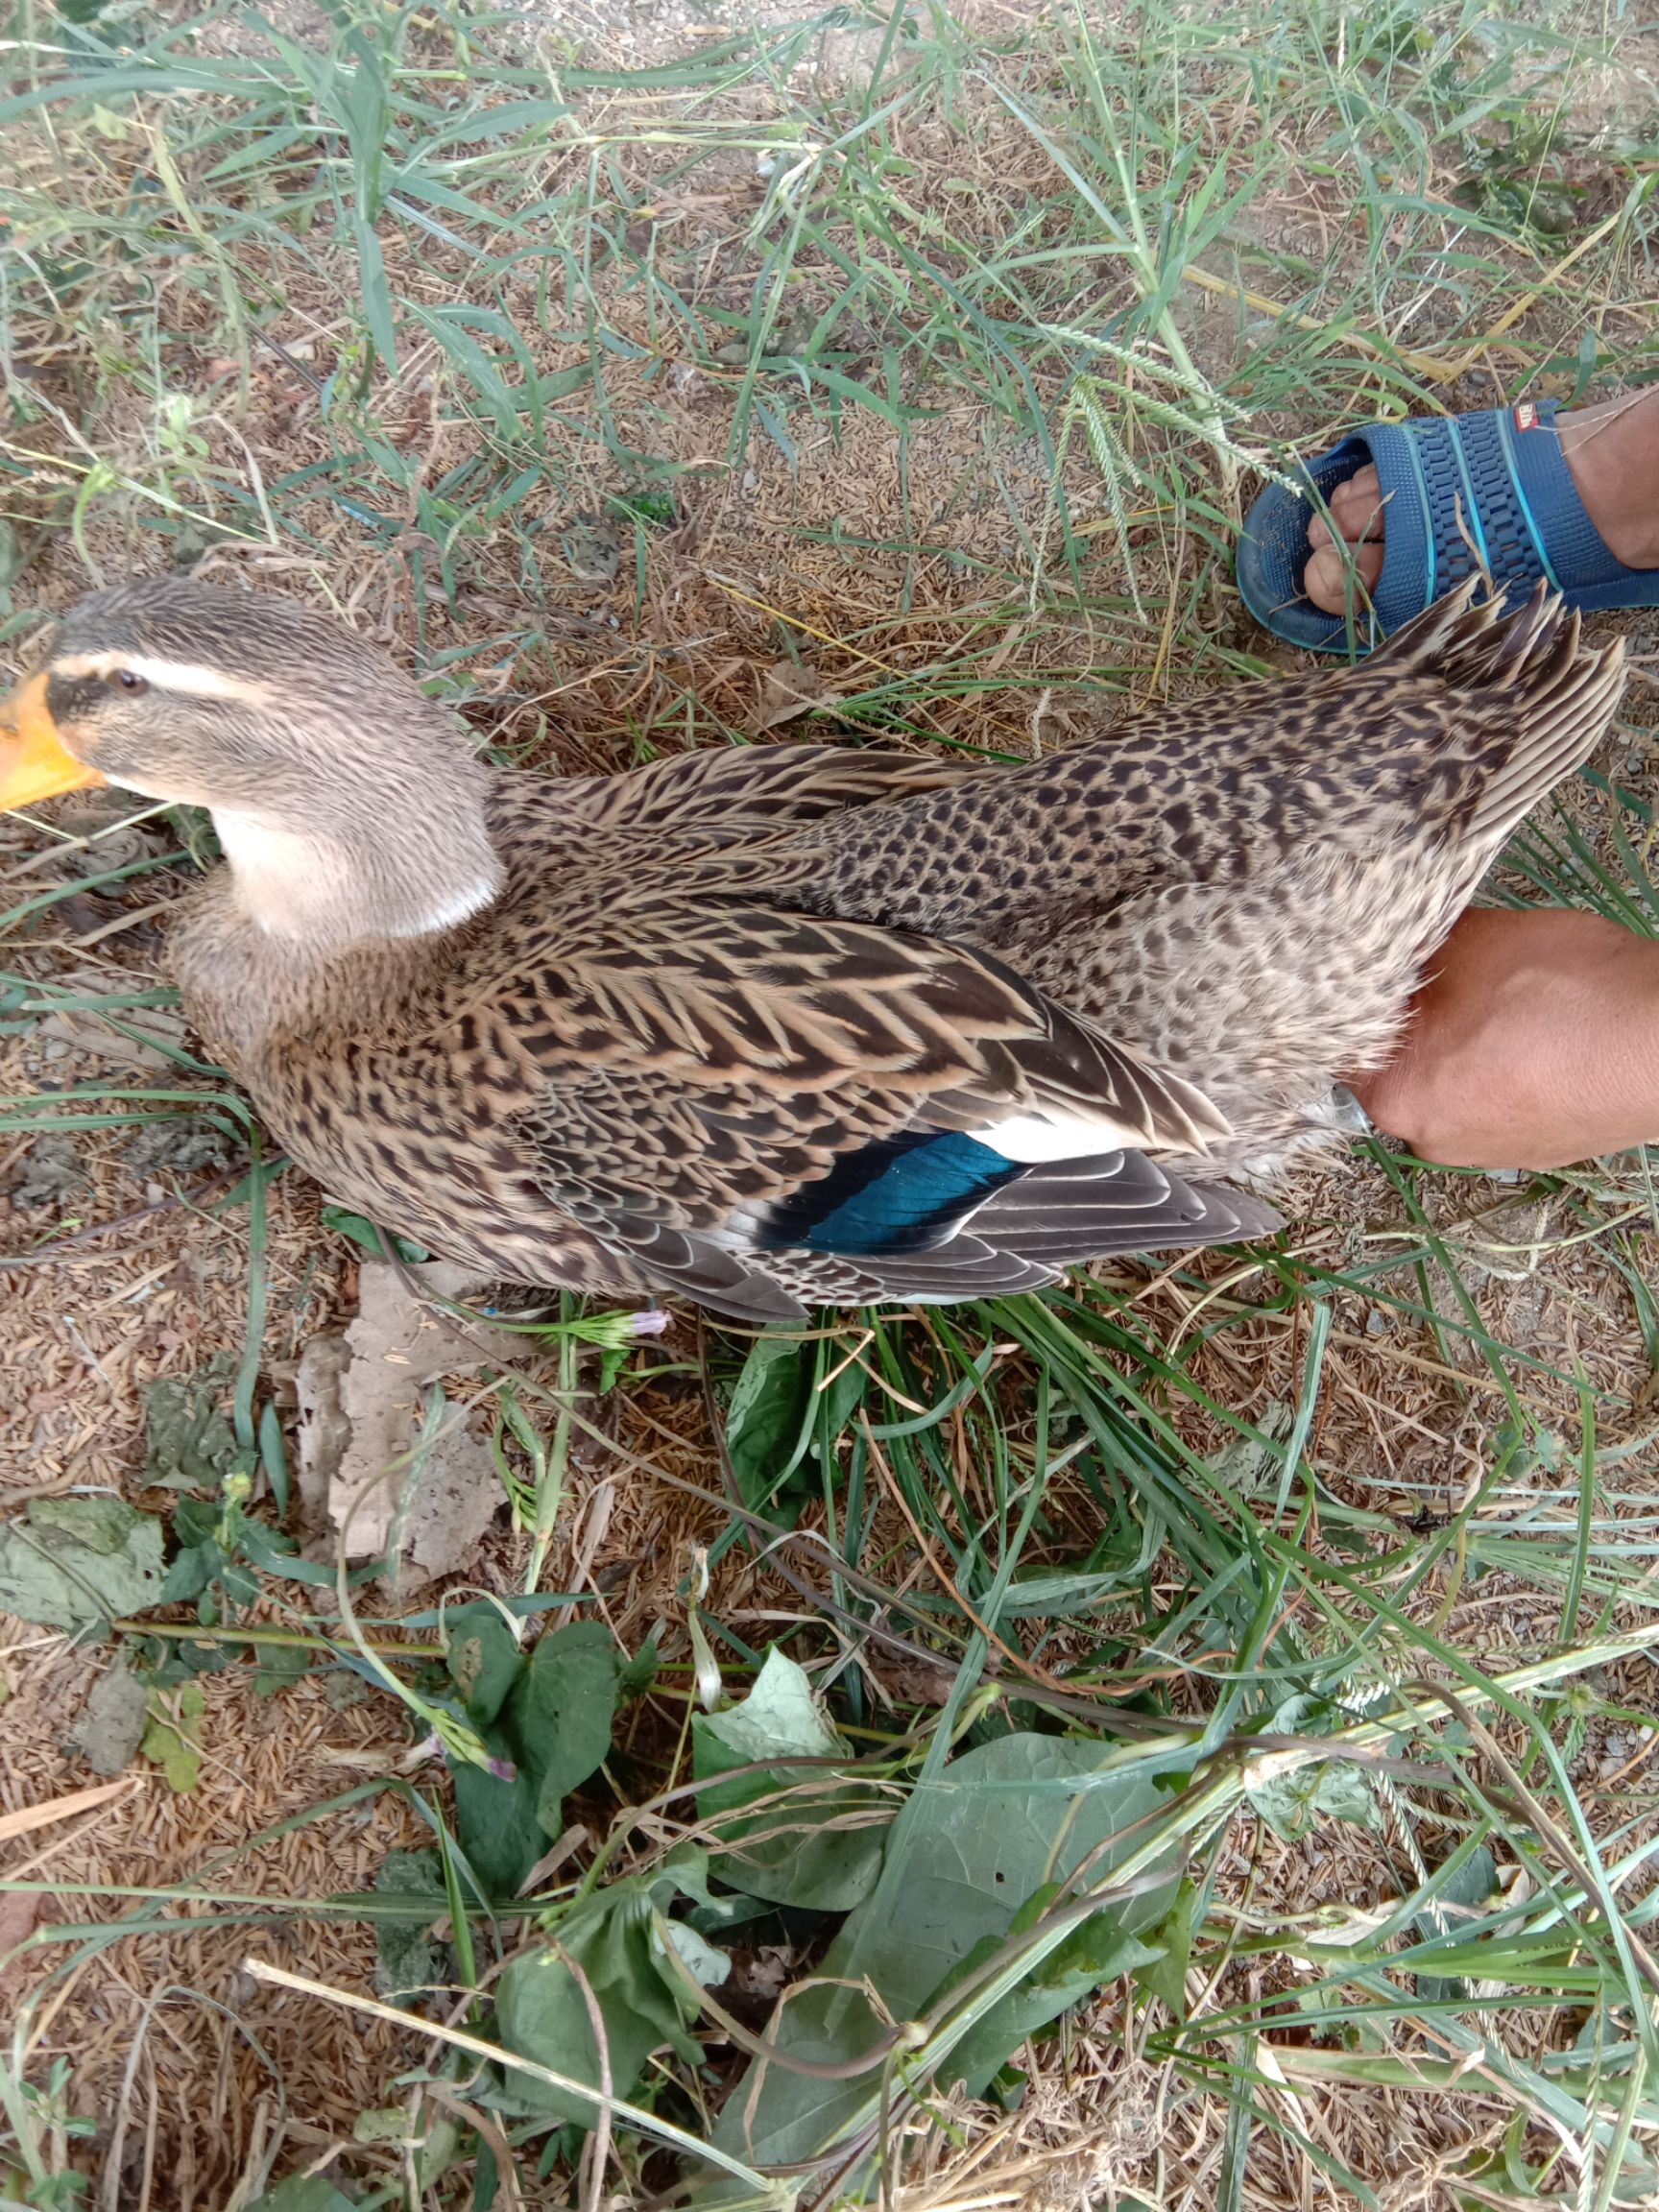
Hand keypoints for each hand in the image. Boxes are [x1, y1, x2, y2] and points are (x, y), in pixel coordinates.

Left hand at [1348, 908, 1658, 1169]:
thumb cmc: (1572, 995)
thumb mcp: (1472, 942)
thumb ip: (1413, 949)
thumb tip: (1390, 943)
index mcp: (1396, 1097)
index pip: (1344, 1046)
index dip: (1360, 999)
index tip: (1379, 970)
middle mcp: (1431, 1140)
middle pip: (1399, 1067)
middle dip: (1420, 1021)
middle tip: (1455, 974)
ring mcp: (1487, 1151)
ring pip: (1453, 1083)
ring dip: (1469, 1043)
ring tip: (1510, 1002)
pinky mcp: (1536, 1150)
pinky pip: (1500, 1099)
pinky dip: (1510, 1067)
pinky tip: (1541, 1032)